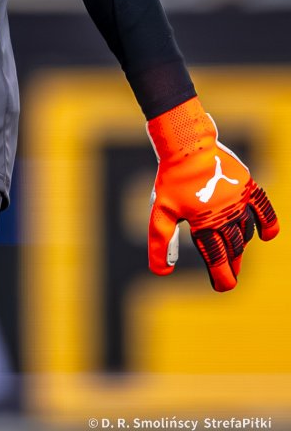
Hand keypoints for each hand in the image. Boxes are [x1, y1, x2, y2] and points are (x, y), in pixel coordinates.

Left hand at [147, 96, 278, 290]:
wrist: (187, 144)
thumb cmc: (172, 178)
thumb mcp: (161, 211)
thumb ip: (161, 242)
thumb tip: (163, 272)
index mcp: (204, 223)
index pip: (217, 259)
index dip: (221, 277)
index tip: (222, 286)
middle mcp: (224, 216)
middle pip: (232, 249)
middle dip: (231, 264)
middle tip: (230, 275)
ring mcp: (238, 201)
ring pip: (245, 232)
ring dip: (241, 245)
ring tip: (237, 253)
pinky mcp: (246, 186)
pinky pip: (263, 208)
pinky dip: (268, 223)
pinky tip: (266, 235)